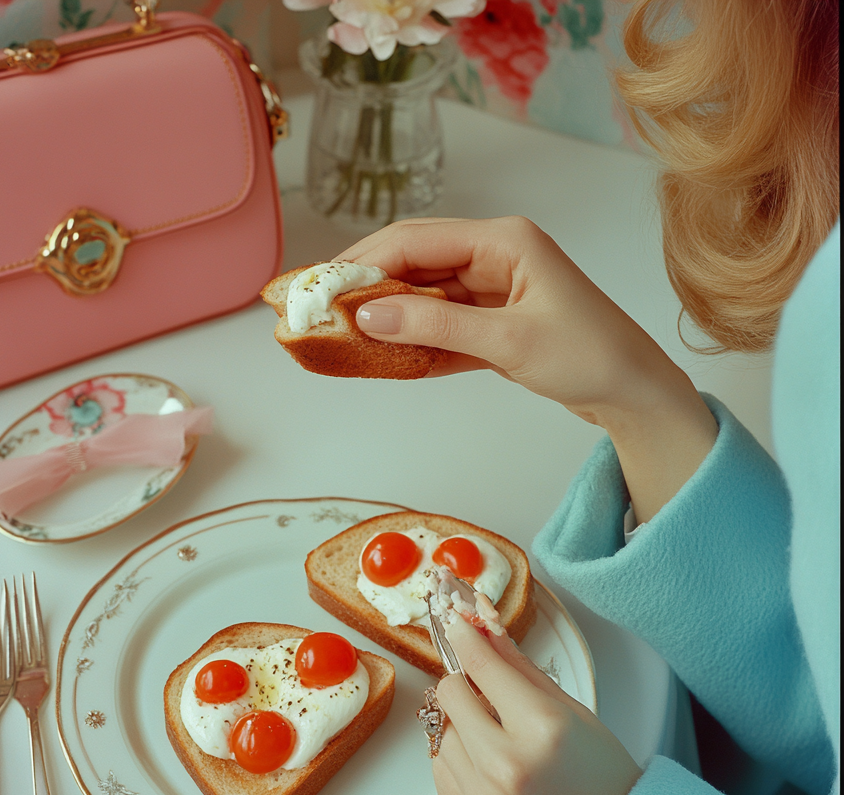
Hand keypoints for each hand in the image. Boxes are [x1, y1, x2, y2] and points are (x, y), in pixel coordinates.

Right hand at [337, 217, 717, 521]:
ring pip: (422, 295)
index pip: (415, 240)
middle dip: (367, 286)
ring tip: (340, 336)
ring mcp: (491, 289)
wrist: (633, 394)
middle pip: (413, 263)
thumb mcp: (508, 341)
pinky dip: (413, 340)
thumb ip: (435, 326)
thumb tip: (367, 317)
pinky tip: (382, 356)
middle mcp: (493, 255)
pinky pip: (439, 324)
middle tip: (320, 312)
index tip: (321, 289)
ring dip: (386, 316)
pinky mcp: (492, 321)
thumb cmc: (589, 356)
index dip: (363, 262)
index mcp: (503, 240)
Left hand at [432, 615, 641, 794]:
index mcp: (541, 728)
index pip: (481, 666)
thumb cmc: (597, 770)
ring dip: (463, 728)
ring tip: (498, 742)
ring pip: (440, 733)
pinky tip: (491, 771)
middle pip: (449, 695)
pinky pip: (440, 770)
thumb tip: (480, 627)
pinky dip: (459, 762)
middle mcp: (507, 767)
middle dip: (464, 685)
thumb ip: (517, 666)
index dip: (465, 638)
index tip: (457, 625)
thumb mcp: (567, 707)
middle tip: (487, 695)